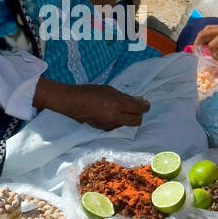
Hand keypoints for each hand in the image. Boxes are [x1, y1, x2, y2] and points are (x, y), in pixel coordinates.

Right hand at [33, 80, 150, 129]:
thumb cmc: (90, 92)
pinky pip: (117, 125)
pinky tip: (112, 113)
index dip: (145, 105)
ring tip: (121, 108)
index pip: (139, 108)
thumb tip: (139, 101)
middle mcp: (115, 117)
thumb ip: (125, 97)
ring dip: (128, 117)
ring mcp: (109, 124)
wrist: (72, 102)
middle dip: (139, 114)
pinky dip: (119, 120)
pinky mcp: (104, 129)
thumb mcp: (109, 89)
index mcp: (116, 104)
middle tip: (136, 107)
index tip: (144, 102)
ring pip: (127, 124)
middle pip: (137, 121)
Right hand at [194, 19, 217, 67]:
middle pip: (203, 34)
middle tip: (197, 53)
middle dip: (198, 44)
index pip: (212, 45)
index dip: (214, 55)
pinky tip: (209, 42)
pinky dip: (206, 36)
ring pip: (205, 30)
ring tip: (200, 48)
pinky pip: (210, 29)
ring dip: (201, 39)